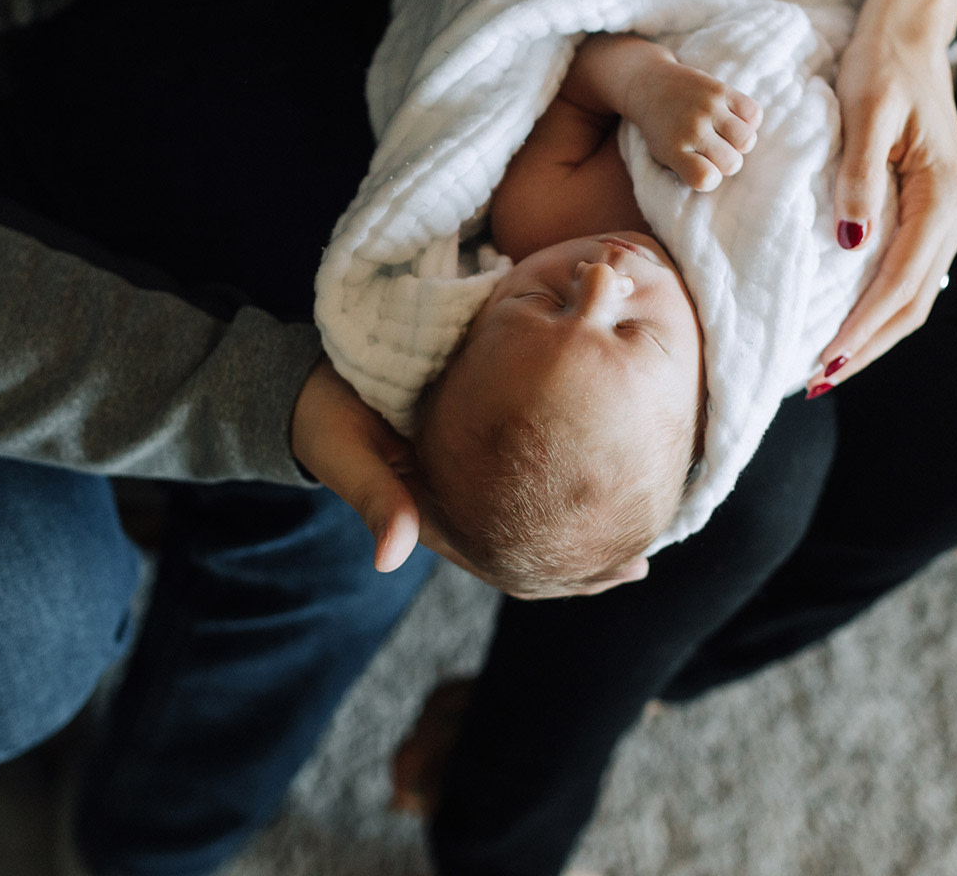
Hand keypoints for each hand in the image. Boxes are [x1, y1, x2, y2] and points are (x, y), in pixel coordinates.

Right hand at [289, 361, 652, 593]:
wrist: (309, 381)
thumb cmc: (329, 421)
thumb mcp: (347, 455)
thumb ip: (372, 498)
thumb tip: (392, 555)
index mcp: (441, 517)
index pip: (514, 561)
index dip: (569, 575)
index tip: (627, 569)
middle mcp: (464, 502)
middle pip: (536, 540)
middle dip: (588, 553)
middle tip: (647, 551)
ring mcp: (470, 474)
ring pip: (537, 504)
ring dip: (583, 508)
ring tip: (640, 506)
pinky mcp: (471, 437)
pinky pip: (527, 462)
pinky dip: (566, 464)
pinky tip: (603, 448)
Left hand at [574, 34, 760, 191]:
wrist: (650, 85)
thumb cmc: (662, 129)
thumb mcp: (664, 154)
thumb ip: (690, 169)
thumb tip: (723, 181)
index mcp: (673, 150)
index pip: (706, 178)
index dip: (711, 178)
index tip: (703, 170)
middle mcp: (691, 128)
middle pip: (732, 163)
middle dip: (728, 161)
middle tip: (714, 150)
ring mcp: (708, 107)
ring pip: (747, 140)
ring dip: (740, 142)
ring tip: (726, 135)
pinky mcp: (721, 89)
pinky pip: (754, 113)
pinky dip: (749, 120)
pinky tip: (733, 118)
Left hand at [811, 0, 956, 391]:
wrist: (915, 26)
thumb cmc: (885, 62)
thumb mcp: (869, 110)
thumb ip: (859, 177)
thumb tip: (852, 243)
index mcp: (943, 197)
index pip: (899, 284)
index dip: (861, 330)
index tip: (823, 362)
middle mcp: (954, 215)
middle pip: (911, 305)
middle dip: (866, 347)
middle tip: (815, 381)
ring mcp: (946, 216)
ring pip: (911, 295)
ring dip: (871, 334)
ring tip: (824, 365)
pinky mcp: (929, 210)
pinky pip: (906, 272)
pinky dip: (876, 305)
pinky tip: (844, 321)